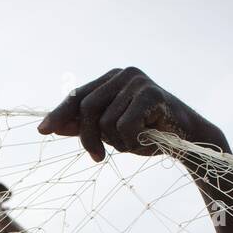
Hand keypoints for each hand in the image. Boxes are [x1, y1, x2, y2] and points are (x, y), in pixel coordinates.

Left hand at [37, 67, 225, 161]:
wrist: (190, 139)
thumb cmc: (151, 135)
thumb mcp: (114, 131)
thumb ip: (87, 126)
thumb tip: (53, 127)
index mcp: (112, 78)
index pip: (78, 96)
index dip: (59, 114)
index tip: (43, 132)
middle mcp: (123, 74)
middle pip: (86, 109)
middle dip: (87, 138)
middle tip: (97, 158)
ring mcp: (137, 81)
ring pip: (104, 121)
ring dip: (116, 142)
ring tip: (134, 143)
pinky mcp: (152, 93)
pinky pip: (124, 125)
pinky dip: (131, 141)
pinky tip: (146, 140)